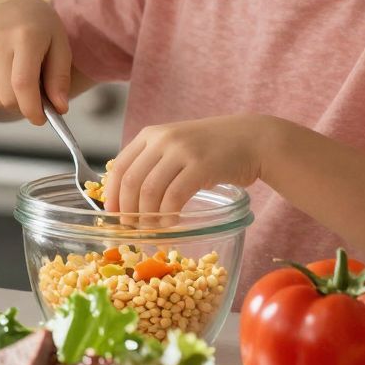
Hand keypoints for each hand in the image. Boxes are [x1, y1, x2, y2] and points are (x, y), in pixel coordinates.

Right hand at [0, 0, 71, 124]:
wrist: (15, 9)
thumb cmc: (42, 30)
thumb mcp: (61, 48)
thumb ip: (60, 78)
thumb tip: (59, 108)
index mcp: (24, 36)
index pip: (23, 84)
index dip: (32, 108)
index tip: (40, 119)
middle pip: (7, 96)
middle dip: (23, 106)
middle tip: (35, 99)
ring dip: (10, 100)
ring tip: (21, 83)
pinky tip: (5, 76)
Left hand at [105, 115, 273, 215]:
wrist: (253, 139)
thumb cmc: (212, 149)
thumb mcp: (176, 146)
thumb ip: (154, 163)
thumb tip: (128, 198)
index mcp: (151, 135)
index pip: (119, 167)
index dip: (111, 194)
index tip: (112, 215)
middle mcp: (162, 140)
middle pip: (131, 181)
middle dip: (127, 210)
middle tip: (132, 229)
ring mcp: (182, 151)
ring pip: (150, 191)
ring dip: (148, 216)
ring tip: (153, 229)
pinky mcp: (201, 166)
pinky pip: (175, 196)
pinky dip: (168, 215)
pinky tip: (172, 224)